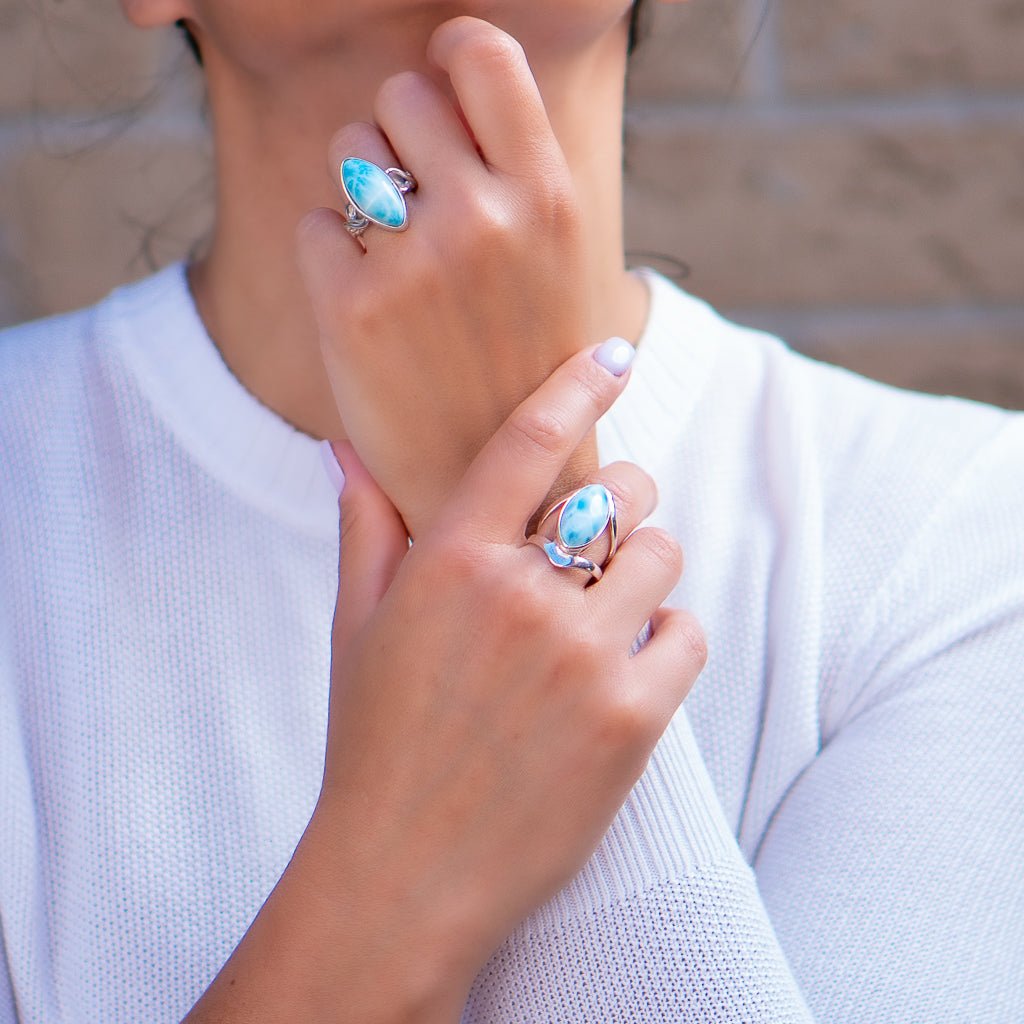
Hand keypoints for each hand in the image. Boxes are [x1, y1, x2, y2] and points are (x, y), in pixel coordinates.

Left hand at [297, 16, 597, 538]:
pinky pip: (316, 225)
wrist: (509, 486)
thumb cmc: (533, 369)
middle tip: (422, 205)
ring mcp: (416, 263)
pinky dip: (334, 259)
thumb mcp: (564, 265)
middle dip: (403, 138)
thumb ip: (519, 175)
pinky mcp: (351, 310)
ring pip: (351, 151)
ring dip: (366, 192)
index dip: (450, 54)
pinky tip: (373, 310)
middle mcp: (486, 218)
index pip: (480, 53)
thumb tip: (455, 80)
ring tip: (402, 263)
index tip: (442, 82)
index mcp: (550, 199)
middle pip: (402, 94)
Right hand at [310, 341, 707, 1008]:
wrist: (404, 877)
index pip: (530, 440)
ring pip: (662, 555)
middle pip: (622, 492)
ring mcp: (582, 657)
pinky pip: (688, 632)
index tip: (615, 354)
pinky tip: (632, 662)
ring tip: (612, 606)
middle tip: (604, 531)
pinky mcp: (632, 719)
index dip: (580, 384)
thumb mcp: (356, 629)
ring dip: (645, 569)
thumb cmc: (374, 746)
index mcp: (451, 562)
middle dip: (622, 500)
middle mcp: (521, 597)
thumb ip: (366, 529)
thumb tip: (348, 447)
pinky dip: (671, 636)